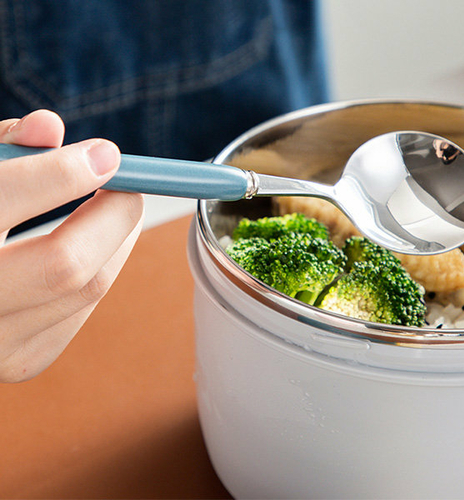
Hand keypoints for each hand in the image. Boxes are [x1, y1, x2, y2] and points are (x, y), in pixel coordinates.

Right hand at [0, 110, 143, 381]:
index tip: (106, 154)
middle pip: (66, 263)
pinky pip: (83, 307)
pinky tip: (92, 250)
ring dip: (116, 242)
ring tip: (115, 212)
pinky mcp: (23, 360)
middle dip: (114, 216)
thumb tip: (52, 126)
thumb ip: (2, 150)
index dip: (64, 173)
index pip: (5, 199)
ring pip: (88, 288)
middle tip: (129, 187)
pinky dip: (99, 270)